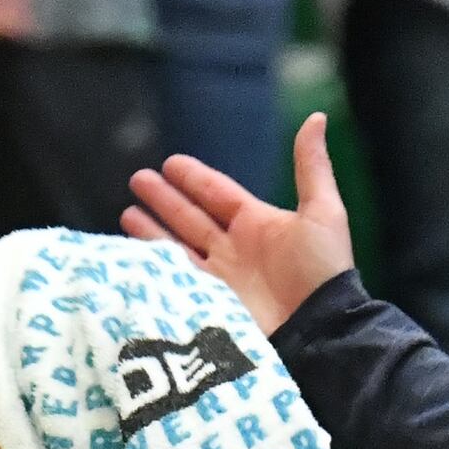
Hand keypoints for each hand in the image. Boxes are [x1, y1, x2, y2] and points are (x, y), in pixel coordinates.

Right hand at [124, 110, 353, 333]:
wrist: (318, 331)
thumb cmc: (322, 271)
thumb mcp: (322, 211)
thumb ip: (311, 167)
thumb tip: (316, 117)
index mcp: (258, 225)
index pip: (218, 194)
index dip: (195, 178)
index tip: (170, 162)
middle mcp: (234, 250)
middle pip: (191, 218)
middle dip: (164, 199)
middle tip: (137, 179)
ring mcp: (219, 279)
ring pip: (177, 247)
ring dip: (151, 229)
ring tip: (126, 213)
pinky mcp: (207, 304)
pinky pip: (174, 279)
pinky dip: (153, 265)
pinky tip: (131, 253)